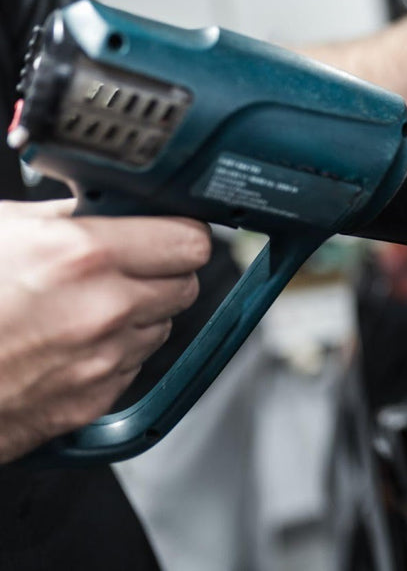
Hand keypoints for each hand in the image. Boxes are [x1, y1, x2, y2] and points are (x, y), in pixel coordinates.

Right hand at [0, 200, 210, 462]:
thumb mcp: (1, 230)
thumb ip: (64, 215)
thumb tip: (106, 204)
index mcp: (84, 256)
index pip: (189, 240)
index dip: (180, 232)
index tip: (170, 231)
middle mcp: (103, 310)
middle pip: (186, 284)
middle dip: (163, 272)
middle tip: (130, 265)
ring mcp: (101, 360)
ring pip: (163, 327)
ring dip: (141, 314)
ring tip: (88, 305)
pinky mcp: (93, 401)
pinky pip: (133, 366)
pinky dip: (116, 353)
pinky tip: (73, 342)